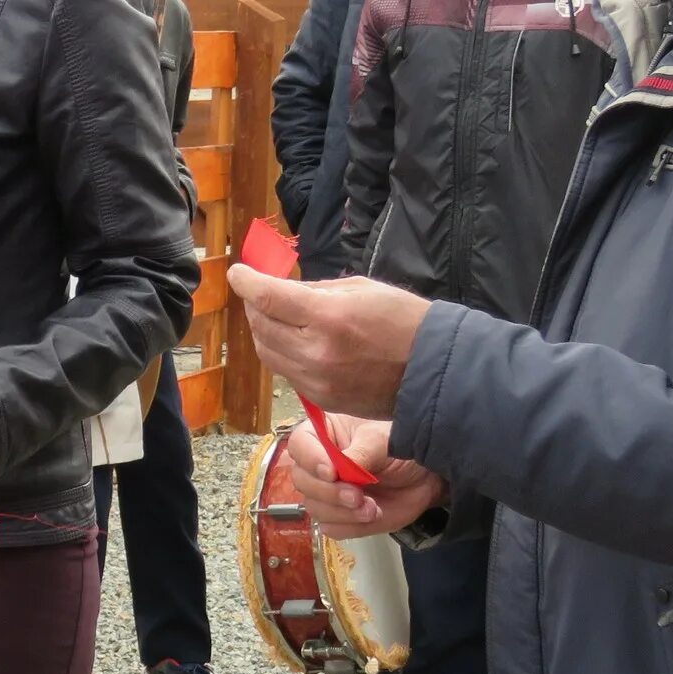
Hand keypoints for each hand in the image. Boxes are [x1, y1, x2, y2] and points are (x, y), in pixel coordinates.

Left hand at [227, 266, 429, 420]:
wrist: (435, 371)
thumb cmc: (404, 321)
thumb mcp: (361, 289)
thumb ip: (314, 290)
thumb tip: (279, 290)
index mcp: (328, 318)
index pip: (268, 298)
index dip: (246, 282)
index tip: (238, 273)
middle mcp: (316, 352)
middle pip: (261, 326)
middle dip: (254, 305)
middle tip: (259, 293)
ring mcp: (316, 381)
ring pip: (266, 351)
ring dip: (263, 330)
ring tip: (274, 315)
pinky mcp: (320, 399)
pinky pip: (285, 371)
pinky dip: (280, 352)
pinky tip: (293, 340)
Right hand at [285, 415, 445, 536]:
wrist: (425, 476)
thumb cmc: (401, 447)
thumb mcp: (383, 440)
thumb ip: (362, 452)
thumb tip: (341, 468)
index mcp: (323, 435)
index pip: (299, 445)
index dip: (310, 460)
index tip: (332, 472)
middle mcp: (318, 465)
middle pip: (302, 481)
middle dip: (329, 492)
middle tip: (357, 496)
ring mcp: (327, 493)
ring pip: (315, 508)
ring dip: (342, 512)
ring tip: (371, 508)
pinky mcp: (340, 517)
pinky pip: (331, 528)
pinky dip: (350, 525)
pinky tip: (371, 515)